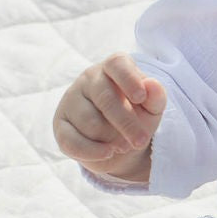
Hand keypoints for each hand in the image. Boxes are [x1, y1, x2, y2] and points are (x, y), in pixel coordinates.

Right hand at [53, 53, 166, 180]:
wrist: (118, 140)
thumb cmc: (137, 115)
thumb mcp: (152, 108)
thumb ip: (156, 97)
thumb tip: (152, 85)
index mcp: (113, 68)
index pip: (117, 64)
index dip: (128, 79)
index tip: (140, 97)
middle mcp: (89, 79)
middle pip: (105, 99)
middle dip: (126, 123)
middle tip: (141, 141)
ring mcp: (71, 100)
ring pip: (91, 123)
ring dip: (112, 140)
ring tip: (124, 145)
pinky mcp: (60, 124)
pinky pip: (72, 141)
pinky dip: (93, 152)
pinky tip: (107, 153)